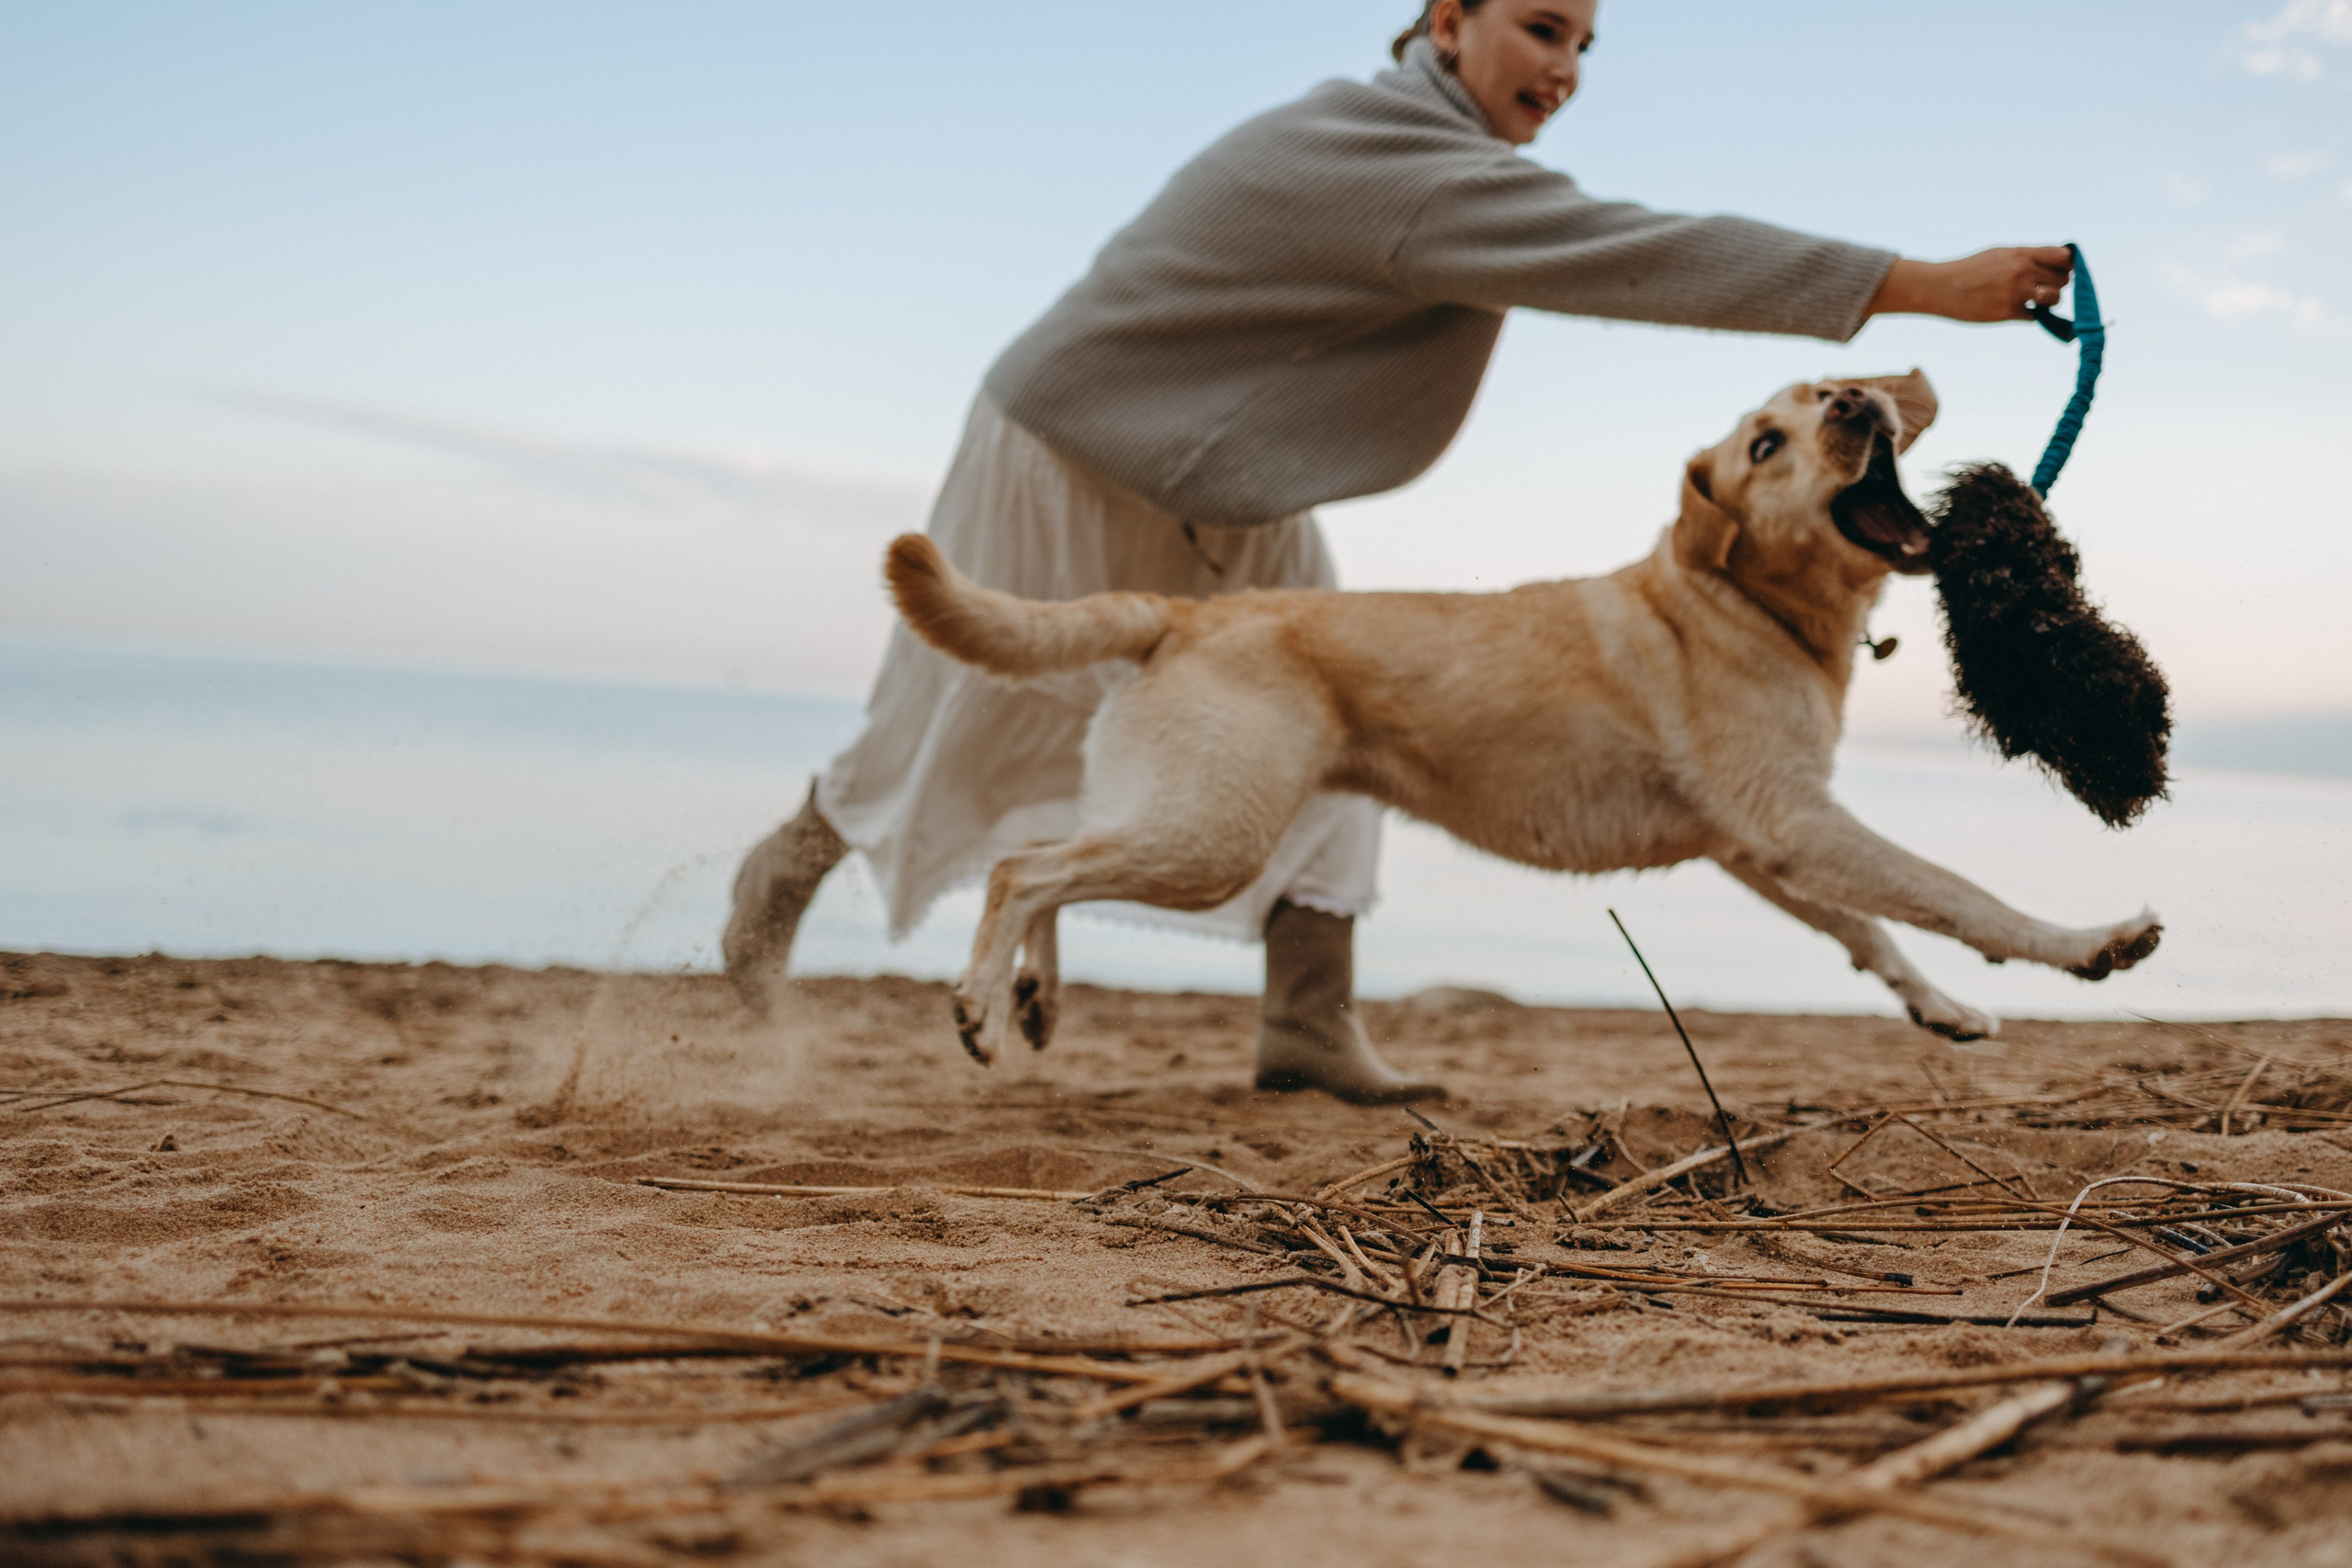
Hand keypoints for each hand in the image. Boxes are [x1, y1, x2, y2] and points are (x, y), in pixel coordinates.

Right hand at [1866, 246, 2074, 322]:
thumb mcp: (2000, 254)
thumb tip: (2058, 260)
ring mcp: (2016, 294)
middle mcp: (2022, 272)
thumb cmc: (1970, 269)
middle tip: (2043, 287)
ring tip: (2035, 300)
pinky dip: (2031, 314)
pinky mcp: (2007, 313)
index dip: (2067, 265)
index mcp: (2021, 254)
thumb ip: (2027, 256)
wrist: (1940, 287)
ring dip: (2049, 301)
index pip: (2063, 257)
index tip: (2060, 269)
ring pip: (2054, 299)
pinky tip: (2018, 310)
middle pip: (2062, 280)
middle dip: (2057, 284)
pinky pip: (2034, 316)